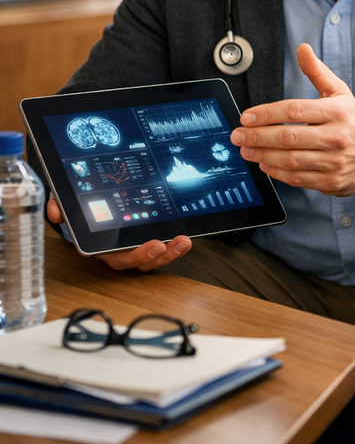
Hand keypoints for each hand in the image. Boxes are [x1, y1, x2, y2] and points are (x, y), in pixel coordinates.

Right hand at [47, 196, 191, 271]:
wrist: (91, 205)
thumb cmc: (83, 210)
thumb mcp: (70, 206)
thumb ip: (62, 207)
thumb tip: (56, 210)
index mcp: (103, 248)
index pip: (119, 257)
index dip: (135, 256)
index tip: (152, 246)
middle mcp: (122, 251)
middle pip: (141, 262)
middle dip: (156, 256)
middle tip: (167, 245)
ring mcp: (137, 247)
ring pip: (155, 257)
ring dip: (171, 252)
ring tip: (184, 242)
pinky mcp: (151, 237)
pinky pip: (164, 246)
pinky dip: (175, 244)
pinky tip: (186, 236)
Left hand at [231, 43, 354, 198]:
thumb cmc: (353, 121)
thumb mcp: (339, 92)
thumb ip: (317, 72)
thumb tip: (303, 49)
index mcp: (337, 111)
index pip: (294, 110)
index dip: (266, 114)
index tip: (246, 117)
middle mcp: (337, 136)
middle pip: (289, 136)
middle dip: (258, 136)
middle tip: (238, 135)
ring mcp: (335, 161)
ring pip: (291, 159)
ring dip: (263, 155)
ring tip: (246, 149)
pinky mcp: (332, 181)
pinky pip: (298, 178)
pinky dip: (278, 172)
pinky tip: (265, 164)